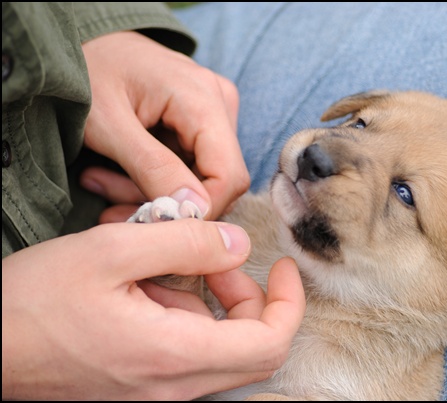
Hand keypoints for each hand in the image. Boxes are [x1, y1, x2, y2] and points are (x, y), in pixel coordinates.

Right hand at [1, 220, 305, 399]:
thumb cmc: (34, 302)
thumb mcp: (112, 250)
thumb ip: (185, 242)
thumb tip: (238, 244)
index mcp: (173, 356)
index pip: (269, 343)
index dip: (289, 302)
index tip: (283, 265)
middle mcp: (173, 387)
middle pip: (252, 350)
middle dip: (251, 299)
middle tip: (220, 259)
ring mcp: (157, 392)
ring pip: (220, 351)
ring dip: (212, 304)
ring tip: (165, 267)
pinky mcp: (140, 386)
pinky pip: (188, 354)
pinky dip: (185, 317)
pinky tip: (145, 289)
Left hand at [80, 31, 249, 220]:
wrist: (81, 40)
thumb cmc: (88, 71)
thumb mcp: (109, 123)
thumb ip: (152, 167)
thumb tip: (195, 211)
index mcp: (203, 98)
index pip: (229, 175)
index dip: (201, 210)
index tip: (157, 228)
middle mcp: (219, 103)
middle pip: (215, 179)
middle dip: (168, 202)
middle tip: (112, 209)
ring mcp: (213, 110)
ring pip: (200, 177)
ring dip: (153, 191)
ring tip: (101, 182)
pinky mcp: (201, 120)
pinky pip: (190, 164)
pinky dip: (154, 178)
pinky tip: (117, 171)